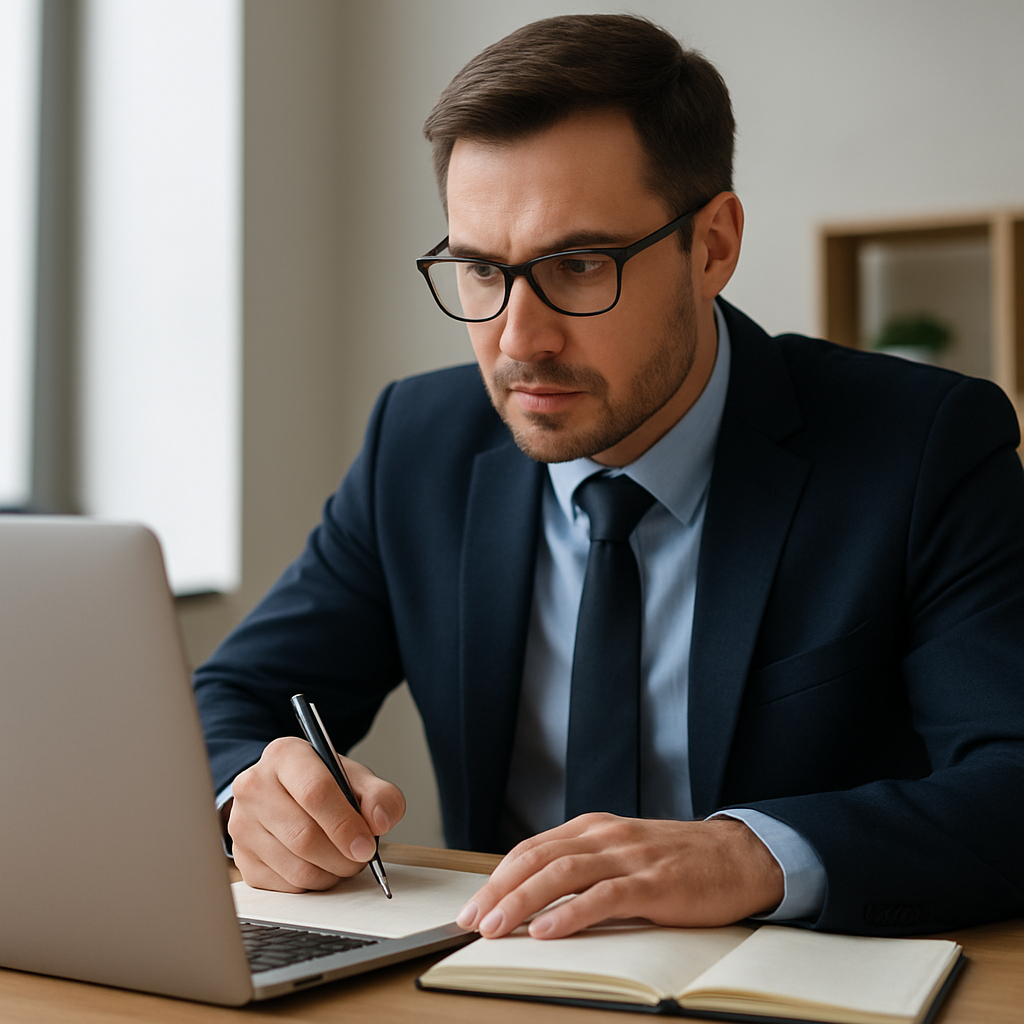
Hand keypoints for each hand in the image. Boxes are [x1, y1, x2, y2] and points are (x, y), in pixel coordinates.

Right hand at [226, 736, 405, 891]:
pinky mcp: (242, 858)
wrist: (284, 793)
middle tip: (361, 857)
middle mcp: (254, 786)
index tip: (366, 845)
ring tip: (343, 860)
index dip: (345, 825)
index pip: (315, 793)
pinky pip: (285, 887)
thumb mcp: (355, 778)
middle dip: (342, 856)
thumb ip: (380, 794)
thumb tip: (381, 820)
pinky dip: (312, 885)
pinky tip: (320, 866)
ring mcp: (242, 824)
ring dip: (330, 873)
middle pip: (304, 836)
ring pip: (296, 868)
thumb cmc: (321, 784)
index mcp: (285, 756)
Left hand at [457, 814, 783, 938]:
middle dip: (498, 890)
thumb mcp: (624, 852)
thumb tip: (536, 896)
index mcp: (594, 828)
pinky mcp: (653, 884)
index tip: (473, 905)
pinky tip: (547, 930)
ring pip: (561, 875)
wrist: (740, 856)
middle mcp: (605, 836)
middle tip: (470, 921)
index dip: (497, 877)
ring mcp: (629, 857)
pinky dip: (570, 914)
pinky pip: (603, 897)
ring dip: (522, 902)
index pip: (532, 849)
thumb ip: (586, 865)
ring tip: (496, 928)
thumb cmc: (680, 861)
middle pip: (537, 860)